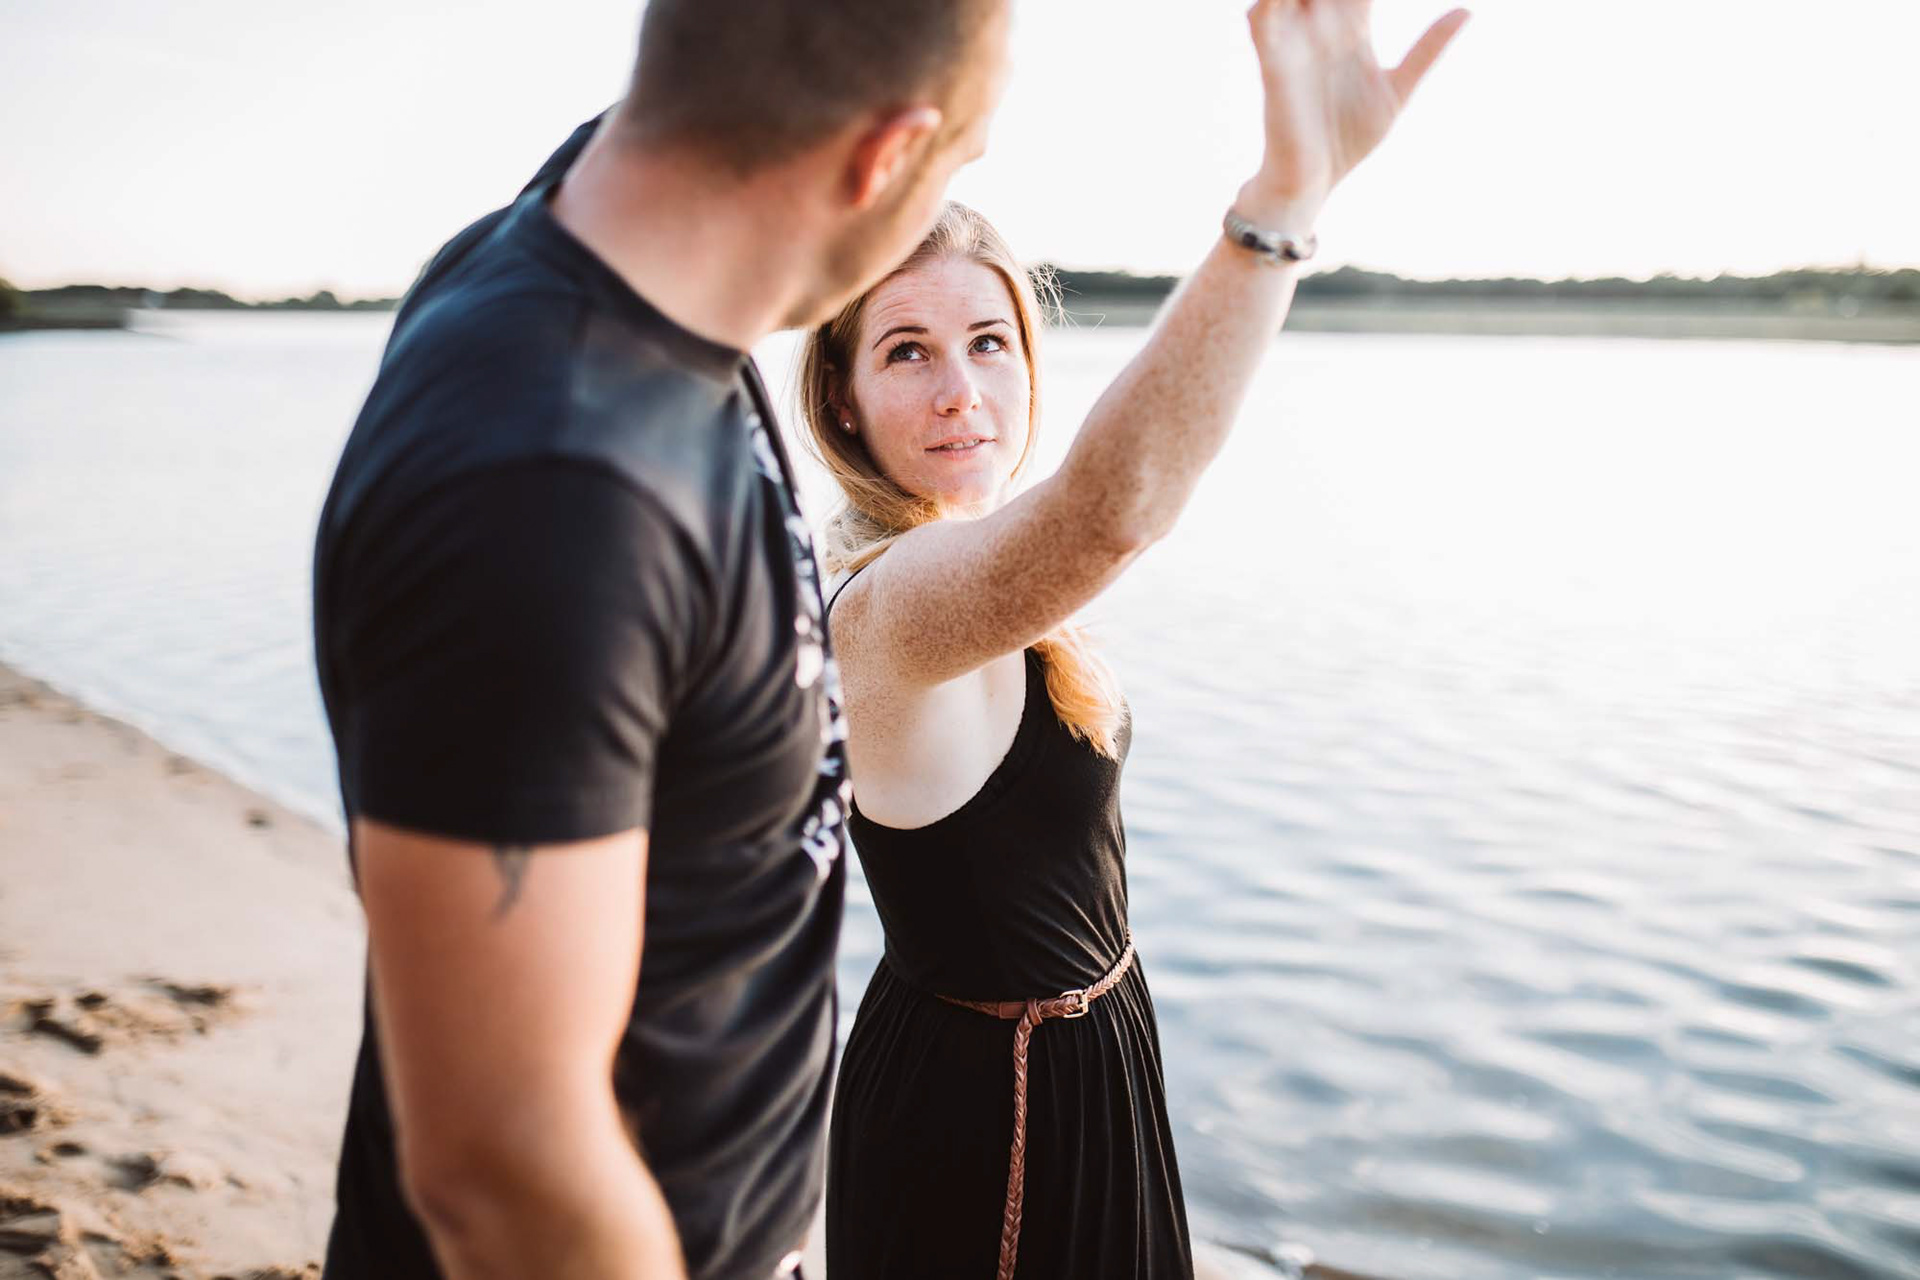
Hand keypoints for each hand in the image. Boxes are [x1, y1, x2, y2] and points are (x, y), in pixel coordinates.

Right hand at [1243, 0, 1469, 209]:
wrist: (1312, 182)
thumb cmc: (1349, 140)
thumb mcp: (1397, 91)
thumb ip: (1427, 50)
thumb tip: (1467, 10)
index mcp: (1354, 32)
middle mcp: (1322, 30)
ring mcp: (1295, 43)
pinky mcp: (1273, 62)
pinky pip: (1261, 17)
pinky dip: (1269, 4)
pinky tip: (1283, 1)